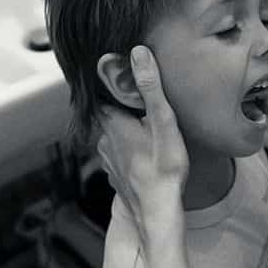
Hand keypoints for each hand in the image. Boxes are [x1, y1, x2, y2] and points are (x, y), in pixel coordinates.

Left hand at [96, 46, 187, 243]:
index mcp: (114, 123)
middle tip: (140, 98)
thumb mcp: (163, 123)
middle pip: (108, 114)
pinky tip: (143, 150)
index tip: (124, 74)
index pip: (103, 94)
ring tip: (143, 122)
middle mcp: (105, 140)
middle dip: (122, 106)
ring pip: (112, 135)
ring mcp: (109, 160)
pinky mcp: (116, 175)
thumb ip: (151, 88)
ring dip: (125, 127)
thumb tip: (138, 53)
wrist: (157, 214)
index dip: (113, 83)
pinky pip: (118, 154)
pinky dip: (127, 148)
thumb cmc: (163, 170)